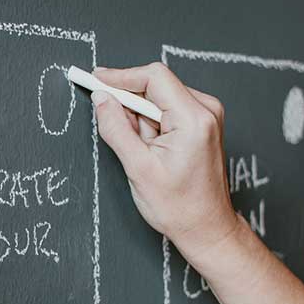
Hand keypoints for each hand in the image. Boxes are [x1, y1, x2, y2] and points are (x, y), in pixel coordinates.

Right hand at [91, 63, 240, 265]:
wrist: (206, 227)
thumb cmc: (179, 206)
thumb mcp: (138, 168)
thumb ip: (116, 128)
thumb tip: (101, 99)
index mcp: (193, 119)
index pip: (154, 77)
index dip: (121, 76)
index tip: (97, 79)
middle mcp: (206, 111)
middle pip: (156, 86)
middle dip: (130, 105)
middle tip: (117, 131)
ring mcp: (207, 116)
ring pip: (159, 98)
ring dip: (141, 118)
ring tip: (143, 152)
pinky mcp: (202, 123)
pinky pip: (168, 109)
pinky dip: (151, 123)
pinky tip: (151, 149)